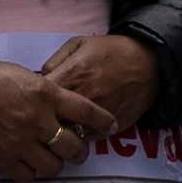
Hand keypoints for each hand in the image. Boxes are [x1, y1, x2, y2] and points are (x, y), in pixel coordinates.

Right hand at [0, 56, 92, 182]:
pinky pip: (27, 176)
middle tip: (77, 151)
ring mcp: (21, 142)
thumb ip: (43, 91)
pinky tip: (28, 166)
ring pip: (53, 167)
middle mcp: (39, 120)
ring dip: (55, 165)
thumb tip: (56, 103)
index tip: (111, 126)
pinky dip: (30, 173)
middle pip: (73, 147)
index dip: (103, 121)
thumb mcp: (21, 74)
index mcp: (46, 94)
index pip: (86, 111)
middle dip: (80, 152)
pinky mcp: (3, 158)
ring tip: (51, 160)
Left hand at [43, 35, 158, 136]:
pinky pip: (87, 140)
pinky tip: (78, 129)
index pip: (39, 96)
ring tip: (59, 128)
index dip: (32, 100)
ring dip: (61, 134)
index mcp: (71, 75)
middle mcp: (82, 98)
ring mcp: (96, 115)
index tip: (33, 101)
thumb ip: (55, 60)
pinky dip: (80, 137)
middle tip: (41, 119)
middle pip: (50, 120)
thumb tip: (39, 78)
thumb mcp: (80, 43)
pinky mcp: (110, 128)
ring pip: (67, 135)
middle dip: (43, 121)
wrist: (149, 63)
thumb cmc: (112, 50)